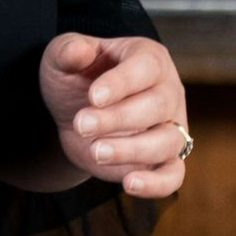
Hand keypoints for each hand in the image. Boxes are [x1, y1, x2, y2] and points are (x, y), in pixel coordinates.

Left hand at [36, 32, 188, 195]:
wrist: (75, 114)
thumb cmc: (76, 78)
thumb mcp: (62, 58)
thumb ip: (68, 50)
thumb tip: (77, 50)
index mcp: (148, 58)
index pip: (145, 67)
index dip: (121, 83)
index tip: (93, 98)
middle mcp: (168, 91)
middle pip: (157, 105)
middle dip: (118, 118)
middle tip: (81, 124)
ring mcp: (170, 127)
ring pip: (167, 141)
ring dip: (132, 150)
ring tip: (96, 151)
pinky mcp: (163, 159)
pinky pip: (173, 175)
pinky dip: (157, 184)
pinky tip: (129, 184)